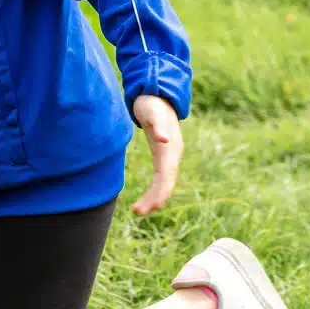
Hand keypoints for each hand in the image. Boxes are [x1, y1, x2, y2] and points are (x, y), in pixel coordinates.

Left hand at [131, 94, 183, 215]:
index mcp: (171, 149)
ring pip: (163, 183)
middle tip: (137, 212)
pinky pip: (160, 177)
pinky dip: (153, 189)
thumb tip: (163, 139)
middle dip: (154, 200)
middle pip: (166, 184)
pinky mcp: (162, 156)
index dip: (159, 193)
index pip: (167, 177)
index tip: (149, 207)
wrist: (157, 96)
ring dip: (153, 198)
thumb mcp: (153, 112)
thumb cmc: (153, 104)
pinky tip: (146, 198)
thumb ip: (157, 125)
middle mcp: (172, 155)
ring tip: (138, 211)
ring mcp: (168, 156)